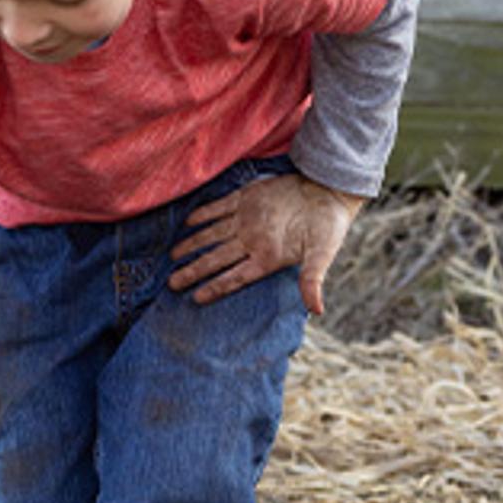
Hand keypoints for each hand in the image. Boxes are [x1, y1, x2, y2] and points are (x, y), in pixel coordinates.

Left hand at [172, 173, 362, 312]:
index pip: (235, 277)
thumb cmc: (329, 226)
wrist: (330, 191)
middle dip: (193, 270)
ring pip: (213, 235)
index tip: (195, 298)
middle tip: (171, 284)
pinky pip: (220, 207)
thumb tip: (317, 311)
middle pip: (217, 259)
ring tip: (173, 256)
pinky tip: (188, 222)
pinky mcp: (248, 198)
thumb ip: (313, 280)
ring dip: (193, 244)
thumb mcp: (322, 254)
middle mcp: (253, 242)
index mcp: (268, 258)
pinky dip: (204, 214)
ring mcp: (248, 220)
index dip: (215, 287)